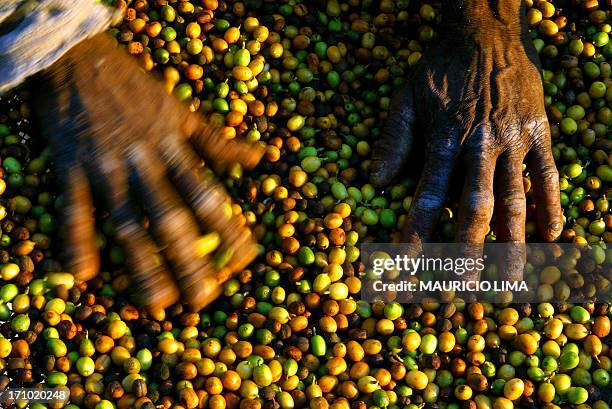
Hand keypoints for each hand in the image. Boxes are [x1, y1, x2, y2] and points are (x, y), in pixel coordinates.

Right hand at [32, 33, 263, 312]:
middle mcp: (145, 163)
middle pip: (170, 218)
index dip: (228, 227)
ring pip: (126, 222)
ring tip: (157, 302)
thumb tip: (261, 156)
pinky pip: (74, 208)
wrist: (80, 60)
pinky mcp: (71, 168)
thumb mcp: (184, 111)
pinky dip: (76, 240)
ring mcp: (106, 168)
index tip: (246, 258)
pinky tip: (84, 274)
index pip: (207, 194)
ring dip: (142, 264)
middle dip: (189, 259)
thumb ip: (218, 141)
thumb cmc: (138, 89)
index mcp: (175, 149)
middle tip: (204, 298)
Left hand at [370, 1, 561, 278]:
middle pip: (475, 209)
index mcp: (444, 140)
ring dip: (513, 242)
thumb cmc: (440, 68)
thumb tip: (374, 183)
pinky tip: (552, 235)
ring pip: (516, 199)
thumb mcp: (406, 97)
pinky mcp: (540, 132)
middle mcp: (480, 146)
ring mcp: (514, 140)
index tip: (408, 268)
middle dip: (467, 252)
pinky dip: (551, 205)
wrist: (485, 31)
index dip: (418, 234)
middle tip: (461, 289)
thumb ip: (393, 141)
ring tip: (510, 280)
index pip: (428, 198)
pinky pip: (548, 175)